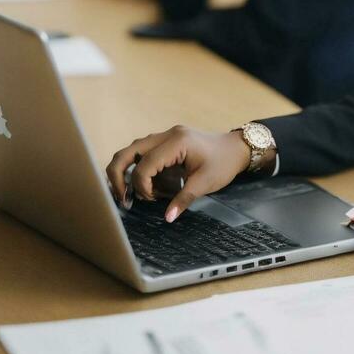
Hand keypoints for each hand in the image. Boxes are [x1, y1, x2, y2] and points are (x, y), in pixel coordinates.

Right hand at [106, 126, 249, 221]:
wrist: (237, 148)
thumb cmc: (224, 164)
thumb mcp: (205, 183)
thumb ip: (183, 199)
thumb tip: (167, 218)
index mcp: (176, 142)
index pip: (144, 165)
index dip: (141, 186)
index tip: (152, 200)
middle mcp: (166, 135)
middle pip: (128, 152)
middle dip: (117, 176)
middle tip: (121, 198)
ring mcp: (165, 136)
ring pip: (132, 150)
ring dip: (126, 171)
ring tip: (129, 194)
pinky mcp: (167, 142)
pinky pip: (144, 153)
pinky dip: (139, 168)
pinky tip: (145, 185)